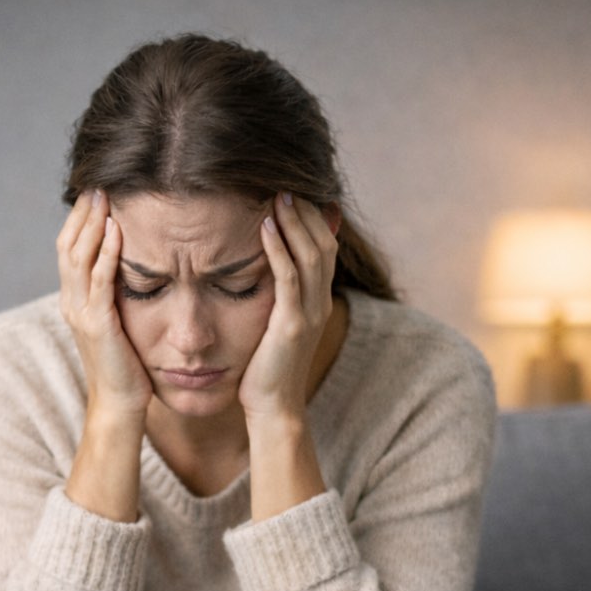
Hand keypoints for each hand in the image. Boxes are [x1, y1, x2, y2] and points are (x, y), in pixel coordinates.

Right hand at [56, 190, 152, 418]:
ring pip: (79, 258)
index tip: (94, 194)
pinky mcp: (99, 324)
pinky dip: (107, 253)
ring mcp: (81, 313)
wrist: (118, 404)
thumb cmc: (125, 367)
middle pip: (68, 247)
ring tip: (104, 198)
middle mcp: (71, 303)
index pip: (69, 250)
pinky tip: (118, 231)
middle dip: (82, 214)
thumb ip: (114, 296)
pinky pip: (100, 282)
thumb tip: (126, 269)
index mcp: (74, 301)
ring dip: (92, 225)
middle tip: (96, 185)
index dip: (79, 221)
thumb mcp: (116, 323)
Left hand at [238, 193, 340, 424]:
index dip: (312, 217)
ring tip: (278, 194)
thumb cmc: (266, 368)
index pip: (323, 245)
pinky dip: (279, 248)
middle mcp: (320, 302)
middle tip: (285, 182)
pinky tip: (266, 226)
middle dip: (306, 211)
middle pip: (323, 242)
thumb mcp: (276, 324)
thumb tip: (267, 269)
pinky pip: (289, 277)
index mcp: (317, 300)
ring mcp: (310, 312)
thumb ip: (278, 295)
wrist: (274, 408)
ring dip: (295, 221)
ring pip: (311, 254)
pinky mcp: (293, 324)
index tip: (293, 190)